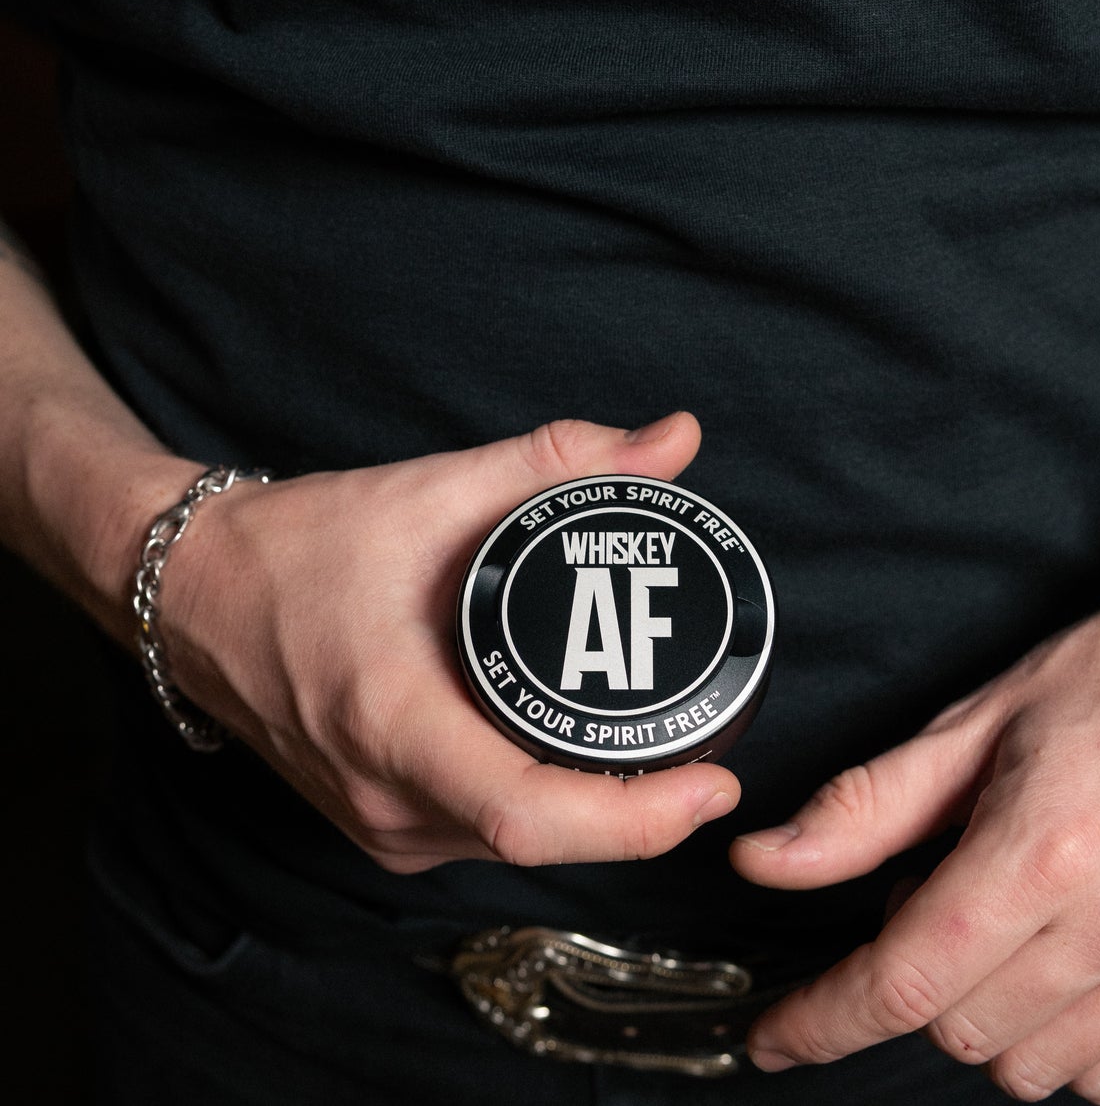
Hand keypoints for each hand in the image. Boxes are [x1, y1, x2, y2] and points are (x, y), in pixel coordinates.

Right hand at [154, 412, 739, 870]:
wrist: (194, 595)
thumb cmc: (300, 546)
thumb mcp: (432, 488)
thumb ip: (558, 460)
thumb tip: (674, 441)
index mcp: (392, 724)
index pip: (528, 814)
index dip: (632, 820)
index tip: (710, 791)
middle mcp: (386, 801)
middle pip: (541, 840)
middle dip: (641, 812)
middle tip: (718, 755)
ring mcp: (380, 828)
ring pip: (518, 846)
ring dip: (597, 815)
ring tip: (671, 753)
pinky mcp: (381, 828)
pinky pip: (485, 835)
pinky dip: (545, 805)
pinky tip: (588, 759)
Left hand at [731, 500, 1099, 1100]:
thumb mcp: (974, 723)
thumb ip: (865, 809)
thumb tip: (767, 862)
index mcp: (1046, 849)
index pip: (905, 982)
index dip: (823, 1022)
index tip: (776, 1039)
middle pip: (960, 1032)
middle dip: (915, 986)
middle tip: (932, 898)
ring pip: (1032, 1070)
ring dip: (987, 1018)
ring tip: (1004, 922)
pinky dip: (1061, 1038)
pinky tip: (1059, 959)